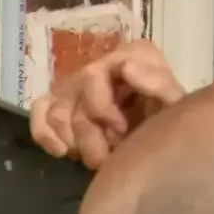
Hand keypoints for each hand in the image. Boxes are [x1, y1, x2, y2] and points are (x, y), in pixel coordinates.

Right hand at [29, 40, 184, 168]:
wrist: (158, 147)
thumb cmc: (167, 126)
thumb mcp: (174, 108)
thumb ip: (159, 85)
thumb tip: (125, 67)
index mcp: (131, 56)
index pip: (96, 73)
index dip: (102, 108)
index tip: (121, 130)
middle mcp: (101, 65)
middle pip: (75, 94)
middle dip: (90, 134)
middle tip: (112, 152)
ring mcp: (77, 85)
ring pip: (56, 111)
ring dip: (74, 142)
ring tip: (97, 157)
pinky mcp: (60, 105)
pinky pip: (39, 113)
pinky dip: (46, 135)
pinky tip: (63, 152)